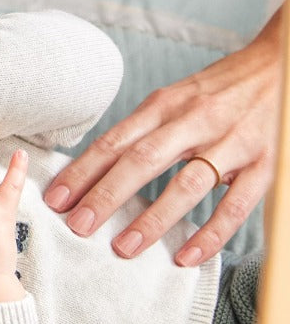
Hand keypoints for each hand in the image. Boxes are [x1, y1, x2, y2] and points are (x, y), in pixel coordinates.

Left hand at [44, 7, 281, 265]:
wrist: (276, 68)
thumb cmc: (216, 90)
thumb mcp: (174, 98)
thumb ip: (145, 129)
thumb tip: (102, 164)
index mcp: (164, 104)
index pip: (115, 140)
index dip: (84, 170)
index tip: (57, 196)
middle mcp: (192, 121)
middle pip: (141, 160)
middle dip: (106, 195)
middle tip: (77, 225)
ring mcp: (230, 143)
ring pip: (185, 185)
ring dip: (152, 218)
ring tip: (123, 247)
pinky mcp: (264, 166)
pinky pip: (235, 206)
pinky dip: (210, 234)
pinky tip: (186, 255)